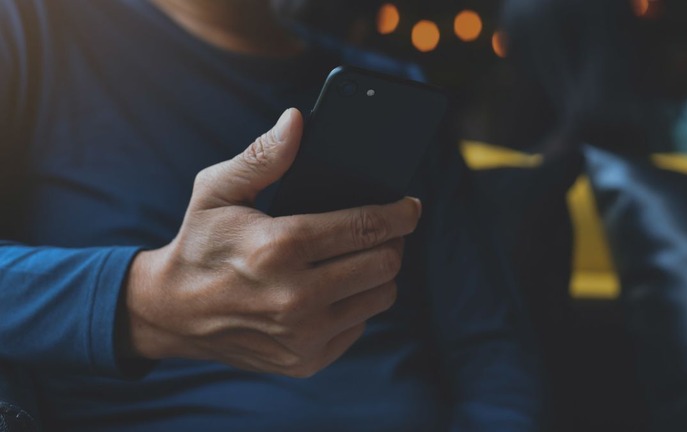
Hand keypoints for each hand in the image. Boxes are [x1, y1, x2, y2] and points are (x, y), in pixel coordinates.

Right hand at [120, 108, 421, 376]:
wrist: (172, 313)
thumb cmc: (200, 243)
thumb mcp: (217, 191)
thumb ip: (262, 156)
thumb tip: (297, 121)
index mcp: (278, 248)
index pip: (365, 226)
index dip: (399, 213)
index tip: (411, 205)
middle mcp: (296, 298)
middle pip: (384, 263)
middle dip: (393, 240)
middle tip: (386, 228)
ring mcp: (303, 336)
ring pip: (381, 296)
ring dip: (379, 272)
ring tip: (361, 255)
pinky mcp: (306, 361)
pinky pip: (359, 325)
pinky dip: (356, 303)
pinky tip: (335, 287)